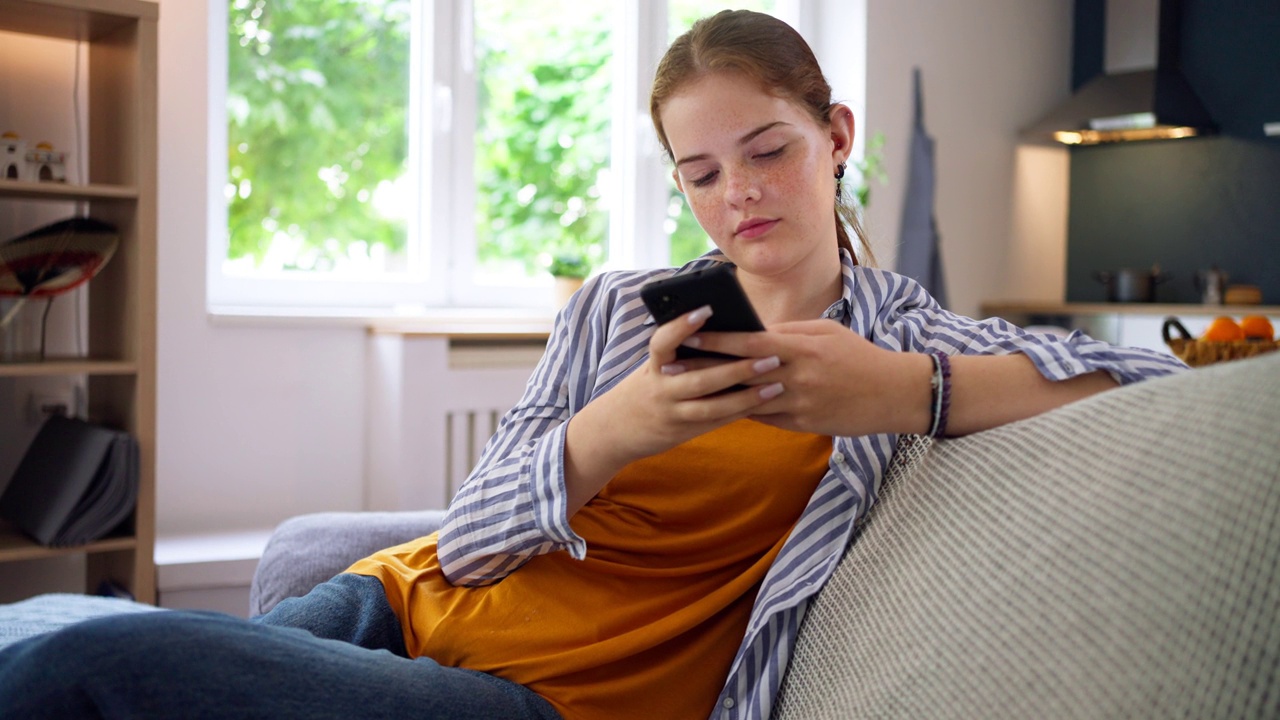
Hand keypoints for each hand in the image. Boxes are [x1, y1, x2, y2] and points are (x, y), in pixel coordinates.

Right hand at [561, 305, 782, 513]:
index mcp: (653, 365)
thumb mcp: (654, 366)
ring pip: (712, 406)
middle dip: (737, 368)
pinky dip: (739, 412)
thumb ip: (681, 353)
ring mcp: (671, 413)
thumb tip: (728, 331)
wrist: (615, 431)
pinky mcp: (680, 432)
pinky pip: (715, 422)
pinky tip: (763, 403)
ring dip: (746, 396)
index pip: (663, 342)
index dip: (681, 325)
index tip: (706, 309)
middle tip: (770, 356)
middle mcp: (660, 389)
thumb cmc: (646, 387)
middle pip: (700, 378)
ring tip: (775, 384)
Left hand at [692, 319, 932, 436]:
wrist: (893, 394)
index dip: (716, 339)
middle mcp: (796, 377)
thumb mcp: (825, 334)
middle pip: (741, 373)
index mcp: (800, 348)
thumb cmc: (858, 356)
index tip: (688, 334)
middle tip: (674, 365)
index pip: (748, 342)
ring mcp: (798, 405)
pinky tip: (722, 406)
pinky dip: (743, 410)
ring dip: (719, 394)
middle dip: (706, 368)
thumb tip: (755, 332)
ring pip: (748, 400)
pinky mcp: (802, 425)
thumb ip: (789, 333)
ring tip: (690, 387)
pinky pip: (764, 418)